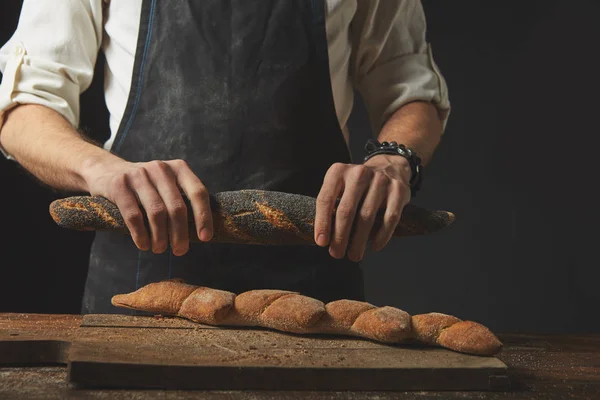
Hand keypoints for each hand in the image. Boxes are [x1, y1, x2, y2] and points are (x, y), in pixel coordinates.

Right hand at [83, 158, 212, 255]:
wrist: (106, 171)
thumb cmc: (147, 187)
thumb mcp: (167, 185)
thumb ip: (183, 200)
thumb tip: (201, 233)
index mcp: (179, 168)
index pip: (198, 193)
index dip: (203, 217)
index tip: (205, 237)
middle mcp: (160, 168)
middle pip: (177, 207)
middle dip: (180, 234)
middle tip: (180, 251)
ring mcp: (139, 175)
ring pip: (156, 213)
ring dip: (160, 237)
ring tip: (160, 249)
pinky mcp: (119, 185)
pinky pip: (134, 215)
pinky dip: (141, 235)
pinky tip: (144, 245)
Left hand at [314, 155, 411, 260]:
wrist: (389, 166)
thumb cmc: (358, 184)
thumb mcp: (340, 184)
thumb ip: (331, 204)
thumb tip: (324, 237)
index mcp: (338, 172)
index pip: (325, 199)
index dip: (322, 223)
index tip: (322, 242)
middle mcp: (359, 173)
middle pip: (346, 210)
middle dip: (340, 236)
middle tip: (337, 253)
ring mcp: (380, 181)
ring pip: (367, 217)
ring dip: (359, 241)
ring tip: (354, 255)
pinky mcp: (399, 191)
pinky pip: (389, 218)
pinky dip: (382, 235)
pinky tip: (375, 246)